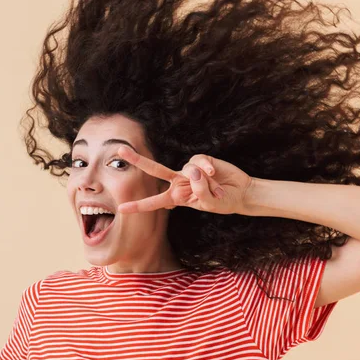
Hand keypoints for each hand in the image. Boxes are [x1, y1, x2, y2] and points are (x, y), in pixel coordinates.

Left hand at [116, 146, 253, 214]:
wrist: (240, 193)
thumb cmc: (222, 202)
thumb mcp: (209, 203)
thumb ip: (199, 190)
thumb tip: (192, 170)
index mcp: (176, 197)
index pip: (154, 201)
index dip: (138, 205)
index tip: (121, 209)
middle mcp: (179, 181)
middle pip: (155, 170)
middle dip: (138, 160)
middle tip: (120, 151)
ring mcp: (189, 170)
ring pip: (189, 171)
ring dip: (206, 184)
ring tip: (218, 191)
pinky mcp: (201, 160)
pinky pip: (199, 162)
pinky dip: (208, 170)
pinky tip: (216, 174)